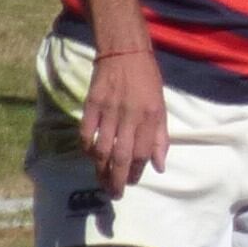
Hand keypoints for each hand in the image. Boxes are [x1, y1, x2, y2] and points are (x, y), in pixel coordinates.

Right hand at [79, 46, 169, 194]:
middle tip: (114, 194)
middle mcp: (129, 116)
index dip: (136, 171)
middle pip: (120, 156)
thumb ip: (160, 138)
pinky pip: (86, 133)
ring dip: (100, 169)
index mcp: (149, 117)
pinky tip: (90, 157)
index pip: (141, 153)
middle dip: (116, 179)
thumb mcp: (161, 107)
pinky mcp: (91, 104)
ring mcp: (108, 110)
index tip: (131, 182)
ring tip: (101, 181)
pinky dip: (87, 148)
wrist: (125, 52)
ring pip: (102, 149)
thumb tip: (159, 167)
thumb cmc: (147, 80)